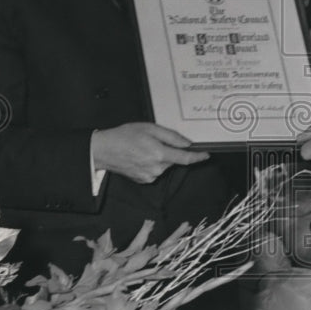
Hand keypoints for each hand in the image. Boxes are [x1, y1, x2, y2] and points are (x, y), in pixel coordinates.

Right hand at [92, 123, 208, 183]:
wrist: (104, 150)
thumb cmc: (124, 136)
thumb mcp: (149, 128)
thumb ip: (171, 136)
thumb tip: (187, 144)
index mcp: (159, 154)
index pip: (185, 159)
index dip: (198, 157)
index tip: (206, 154)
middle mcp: (157, 168)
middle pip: (173, 160)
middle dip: (170, 151)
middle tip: (154, 141)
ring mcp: (150, 176)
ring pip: (164, 166)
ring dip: (160, 157)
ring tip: (143, 148)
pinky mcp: (144, 180)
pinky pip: (155, 171)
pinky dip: (152, 164)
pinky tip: (140, 157)